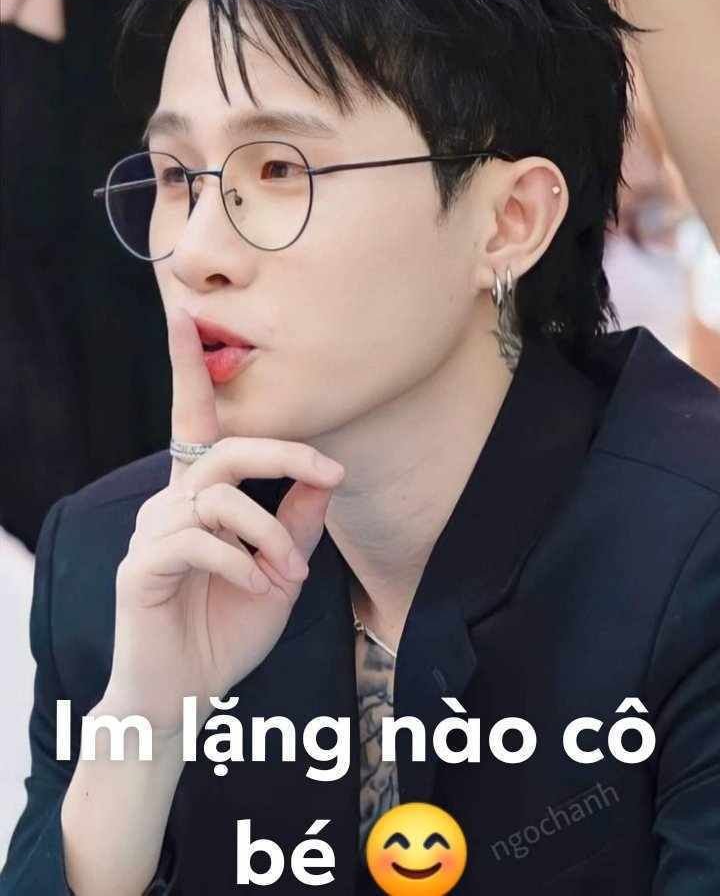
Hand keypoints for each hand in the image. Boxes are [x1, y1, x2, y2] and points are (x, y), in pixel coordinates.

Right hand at [103, 306, 344, 737]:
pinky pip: (196, 542)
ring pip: (218, 498)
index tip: (187, 314)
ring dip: (268, 535)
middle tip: (329, 474)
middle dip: (280, 453)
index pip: (196, 420)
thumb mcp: (282, 572)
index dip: (188, 367)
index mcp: (202, 496)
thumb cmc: (230, 629)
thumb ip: (299, 525)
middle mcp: (171, 502)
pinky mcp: (141, 567)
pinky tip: (262, 589)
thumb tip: (325, 479)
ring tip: (287, 577)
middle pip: (221, 446)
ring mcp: (152, 532)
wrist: (185, 697)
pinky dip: (241, 563)